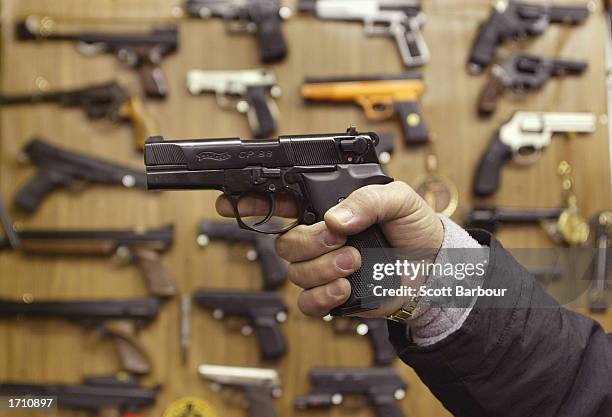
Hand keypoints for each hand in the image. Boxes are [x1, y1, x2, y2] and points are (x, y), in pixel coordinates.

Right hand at [216, 181, 443, 316]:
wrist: (434, 270)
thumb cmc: (415, 229)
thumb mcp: (399, 199)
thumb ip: (368, 200)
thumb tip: (335, 219)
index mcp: (327, 210)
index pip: (281, 203)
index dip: (255, 202)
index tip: (234, 202)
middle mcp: (319, 239)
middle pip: (283, 242)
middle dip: (309, 241)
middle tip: (339, 238)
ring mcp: (323, 268)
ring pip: (294, 272)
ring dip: (323, 268)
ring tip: (354, 261)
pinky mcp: (331, 296)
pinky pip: (306, 303)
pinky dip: (323, 296)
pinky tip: (345, 287)